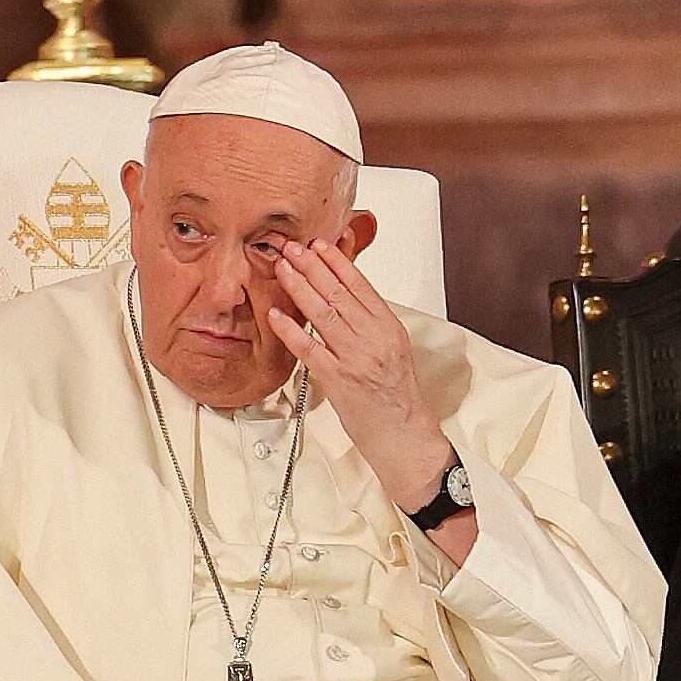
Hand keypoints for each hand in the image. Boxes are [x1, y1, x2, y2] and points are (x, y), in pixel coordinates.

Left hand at [267, 238, 452, 510]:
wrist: (405, 436)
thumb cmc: (397, 398)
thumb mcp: (393, 351)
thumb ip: (370, 324)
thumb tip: (346, 298)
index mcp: (389, 328)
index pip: (360, 286)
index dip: (337, 262)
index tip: (320, 245)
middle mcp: (374, 339)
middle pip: (339, 294)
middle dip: (312, 266)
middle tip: (292, 247)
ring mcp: (356, 359)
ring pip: (324, 314)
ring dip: (300, 287)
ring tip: (283, 268)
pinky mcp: (340, 380)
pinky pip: (310, 349)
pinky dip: (291, 330)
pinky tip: (276, 315)